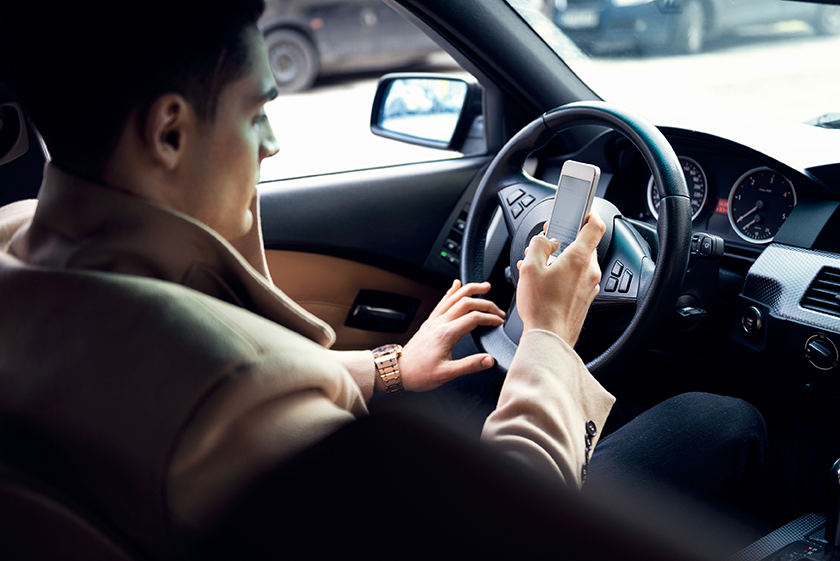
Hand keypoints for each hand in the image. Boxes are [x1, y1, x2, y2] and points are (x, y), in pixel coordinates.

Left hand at [394, 280, 505, 392]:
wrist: (399, 371)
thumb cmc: (420, 374)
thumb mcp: (447, 374)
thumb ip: (470, 365)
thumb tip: (489, 360)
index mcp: (445, 334)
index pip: (473, 318)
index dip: (490, 318)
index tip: (499, 322)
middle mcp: (439, 323)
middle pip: (466, 302)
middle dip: (485, 303)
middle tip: (498, 310)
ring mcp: (434, 320)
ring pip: (454, 297)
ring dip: (470, 289)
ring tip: (484, 286)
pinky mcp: (430, 321)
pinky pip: (442, 301)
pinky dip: (452, 291)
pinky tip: (456, 285)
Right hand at [516, 212, 604, 345]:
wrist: (549, 338)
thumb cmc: (541, 307)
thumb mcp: (530, 267)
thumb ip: (538, 245)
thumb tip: (546, 240)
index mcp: (580, 258)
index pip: (595, 226)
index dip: (589, 213)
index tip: (581, 209)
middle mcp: (590, 271)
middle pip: (583, 245)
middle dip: (565, 241)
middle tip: (546, 246)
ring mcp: (590, 286)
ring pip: (579, 263)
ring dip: (562, 260)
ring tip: (540, 268)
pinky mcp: (586, 299)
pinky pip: (577, 279)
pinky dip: (564, 276)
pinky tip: (546, 283)